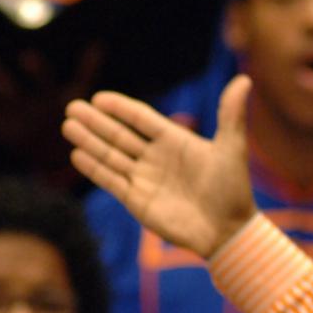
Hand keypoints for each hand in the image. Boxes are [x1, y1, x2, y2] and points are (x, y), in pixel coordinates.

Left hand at [0, 42, 104, 183]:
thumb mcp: (79, 96)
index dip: (37, 71)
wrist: (57, 159)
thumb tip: (99, 44)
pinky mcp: (3, 134)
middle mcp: (34, 115)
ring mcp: (16, 125)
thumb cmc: (70, 118)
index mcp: (53, 103)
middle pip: (11, 92)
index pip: (46, 85)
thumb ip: (87, 70)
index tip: (26, 54)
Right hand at [62, 75, 256, 257]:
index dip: (120, 108)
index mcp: (175, 141)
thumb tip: (244, 80)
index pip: (141, 119)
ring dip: (90, 142)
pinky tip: (77, 156)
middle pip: (120, 135)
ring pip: (111, 156)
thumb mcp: (232, 148)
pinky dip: (95, 169)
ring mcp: (145, 179)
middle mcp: (156, 158)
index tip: (99, 98)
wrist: (228, 232)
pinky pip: (112, 181)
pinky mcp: (138, 201)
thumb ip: (231, 115)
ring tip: (68, 126)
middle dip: (96, 122)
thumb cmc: (233, 190)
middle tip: (72, 107)